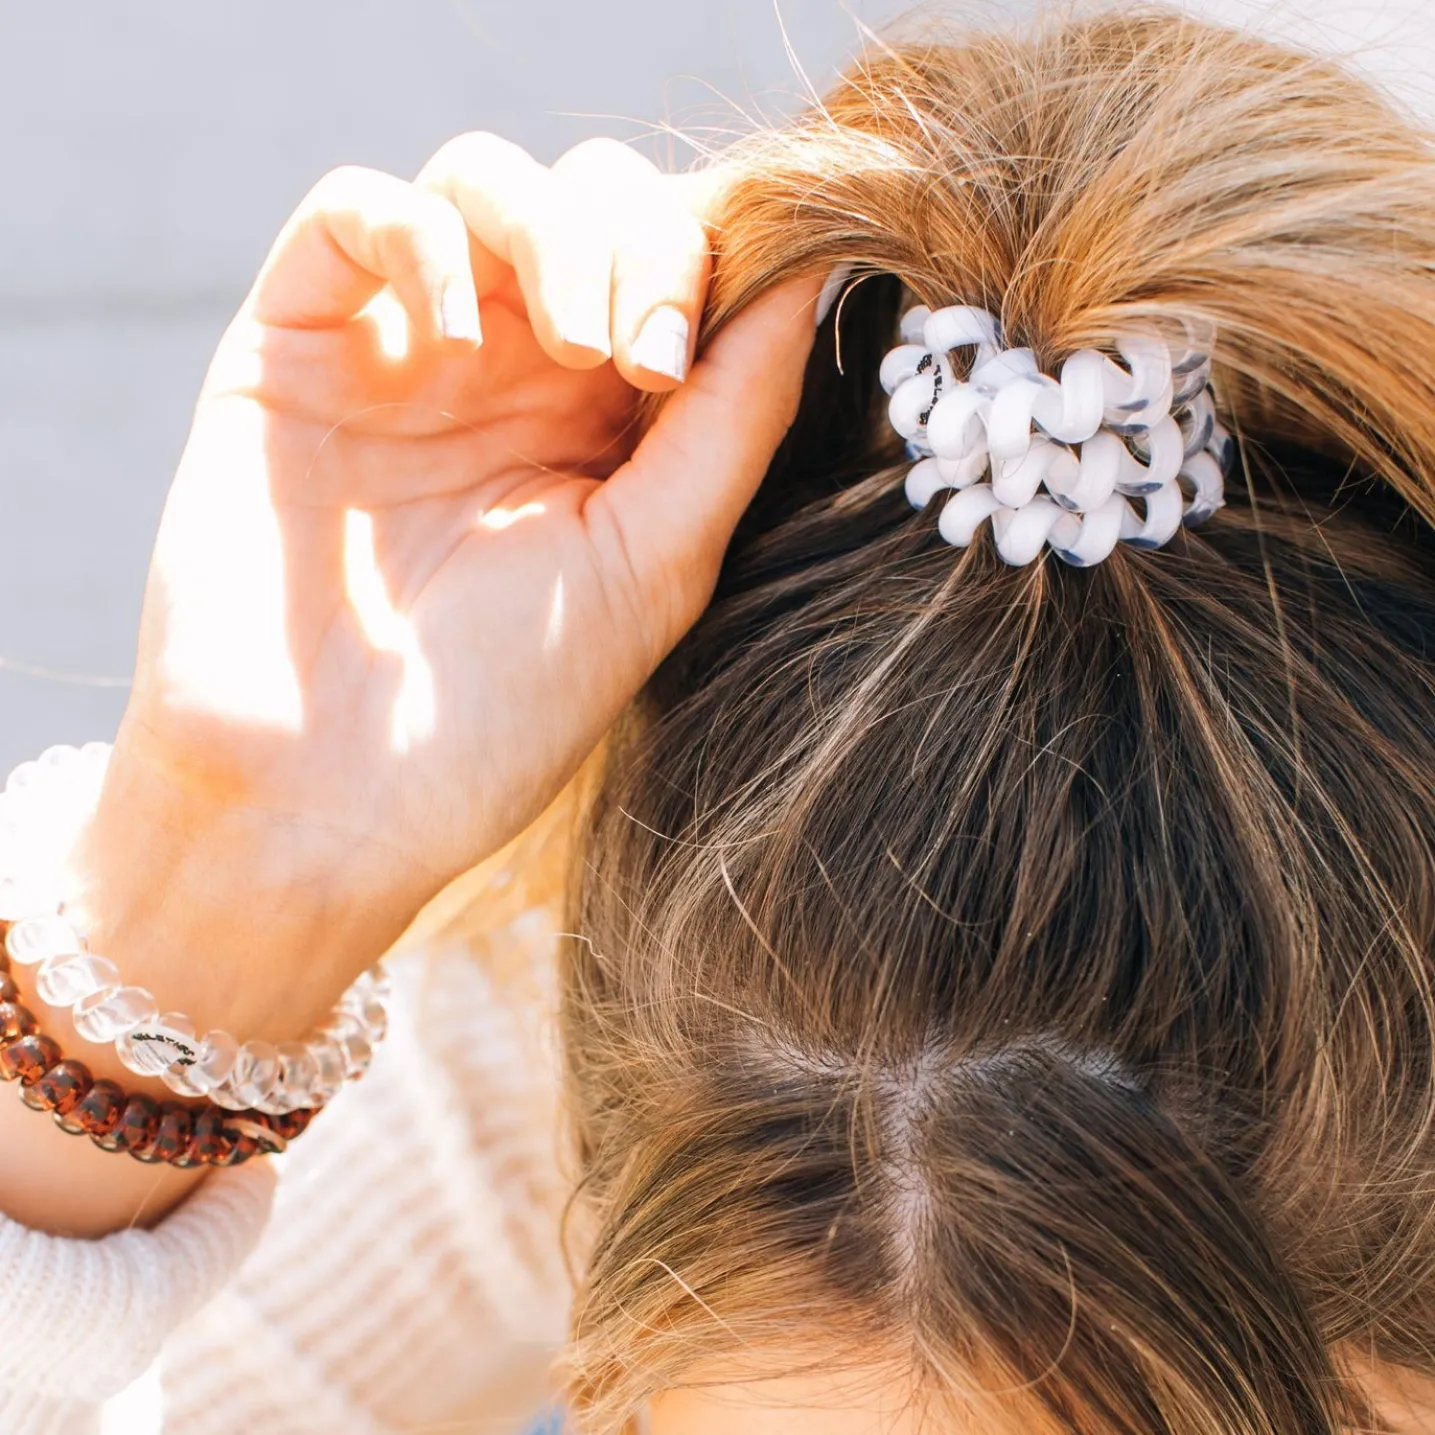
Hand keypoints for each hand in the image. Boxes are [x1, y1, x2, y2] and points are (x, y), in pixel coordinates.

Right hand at [70, 135, 819, 1023]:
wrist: (323, 802)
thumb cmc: (500, 712)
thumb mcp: (654, 563)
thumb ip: (734, 417)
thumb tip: (814, 275)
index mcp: (609, 428)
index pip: (681, 267)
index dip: (709, 267)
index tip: (693, 359)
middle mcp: (515, 376)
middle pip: (597, 201)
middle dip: (640, 245)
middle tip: (637, 359)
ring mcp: (406, 354)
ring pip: (486, 182)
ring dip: (549, 231)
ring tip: (566, 346)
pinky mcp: (295, 346)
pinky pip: (355, 209)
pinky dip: (417, 237)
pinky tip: (451, 339)